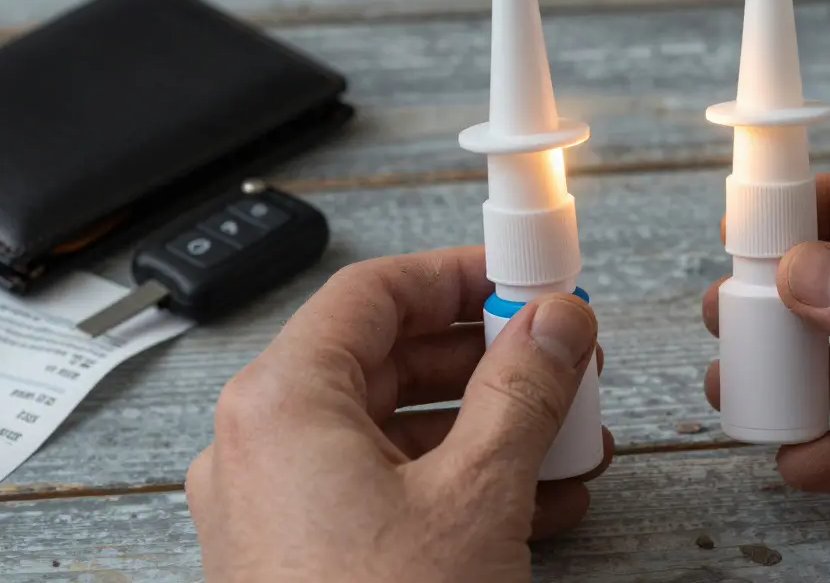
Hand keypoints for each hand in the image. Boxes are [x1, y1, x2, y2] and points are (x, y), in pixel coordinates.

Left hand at [187, 246, 612, 581]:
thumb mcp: (477, 493)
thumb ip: (523, 389)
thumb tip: (554, 321)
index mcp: (282, 404)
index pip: (373, 294)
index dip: (456, 276)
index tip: (520, 277)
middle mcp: (263, 448)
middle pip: (387, 360)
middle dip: (487, 359)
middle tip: (557, 356)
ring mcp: (280, 509)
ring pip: (396, 431)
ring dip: (488, 426)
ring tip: (566, 432)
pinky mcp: (307, 559)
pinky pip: (388, 491)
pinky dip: (461, 482)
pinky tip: (540, 497)